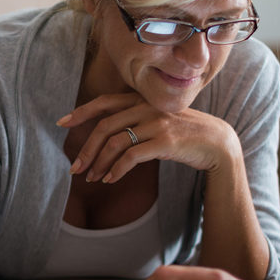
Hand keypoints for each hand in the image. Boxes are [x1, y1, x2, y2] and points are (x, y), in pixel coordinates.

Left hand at [57, 93, 239, 182]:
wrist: (218, 143)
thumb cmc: (183, 135)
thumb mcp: (156, 121)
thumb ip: (134, 121)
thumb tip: (105, 138)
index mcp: (141, 100)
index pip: (105, 102)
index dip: (81, 112)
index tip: (61, 123)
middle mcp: (146, 107)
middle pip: (105, 126)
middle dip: (86, 149)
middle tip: (74, 168)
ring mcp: (156, 122)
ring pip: (115, 143)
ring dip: (99, 163)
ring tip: (92, 178)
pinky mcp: (165, 141)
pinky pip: (132, 156)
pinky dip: (117, 170)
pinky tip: (110, 180)